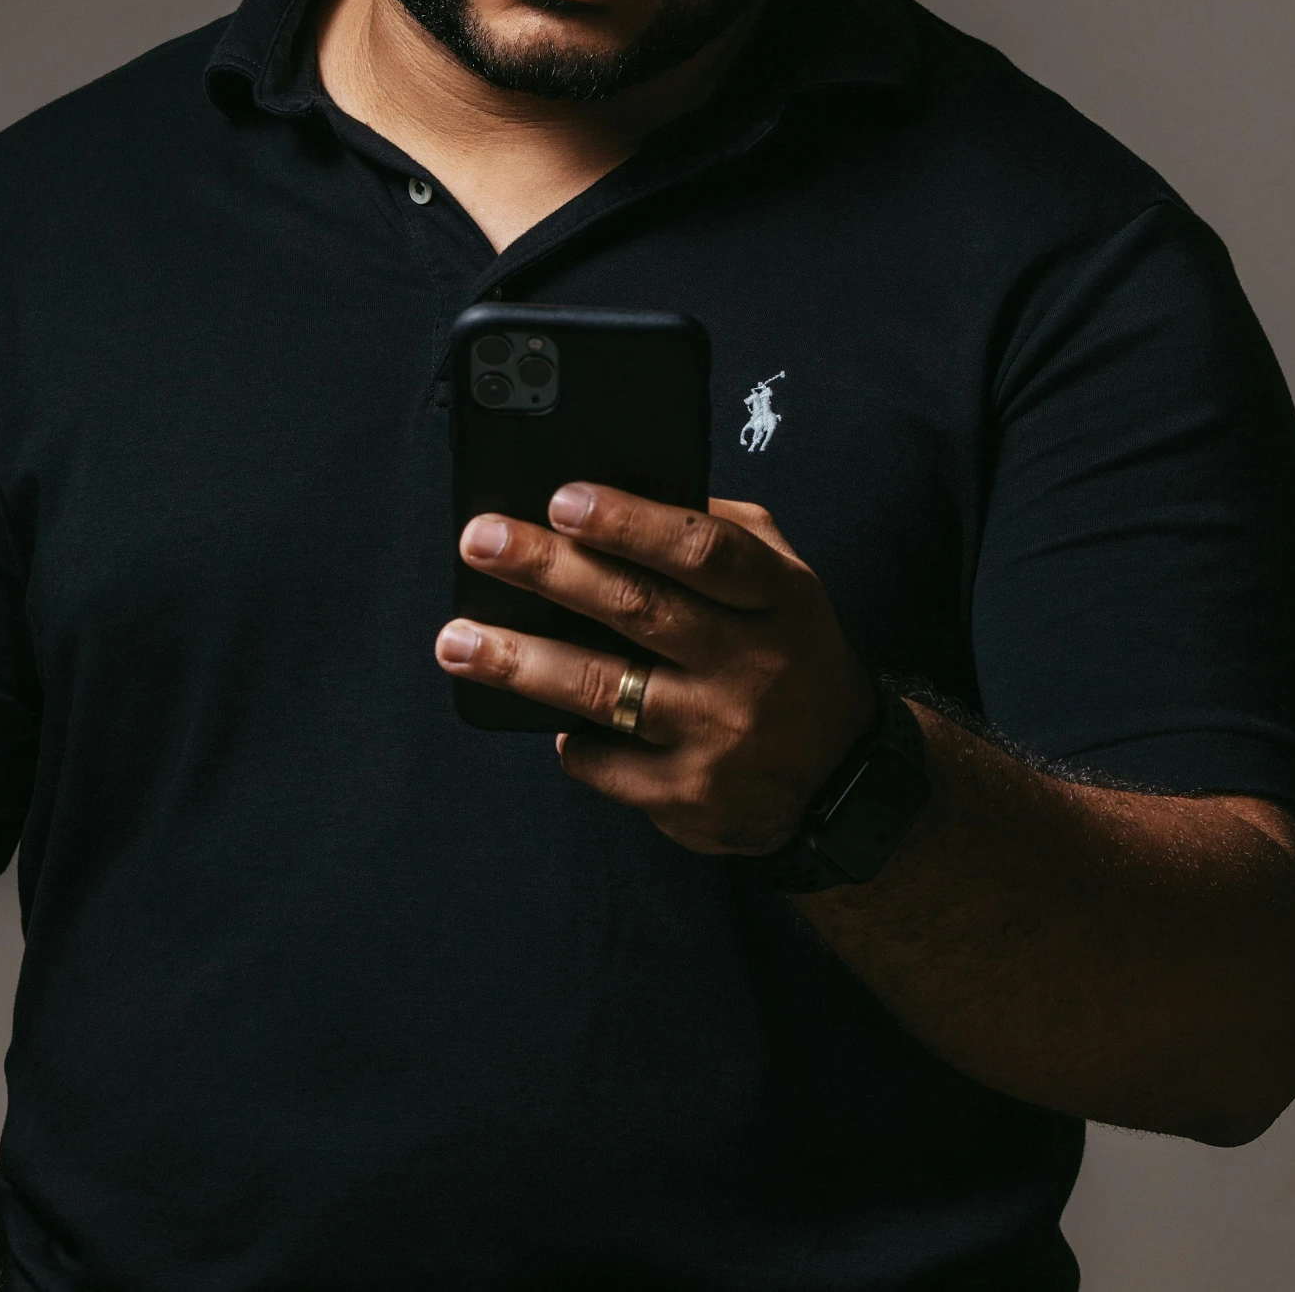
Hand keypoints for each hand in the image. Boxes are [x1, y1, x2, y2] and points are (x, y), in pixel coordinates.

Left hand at [435, 484, 874, 855]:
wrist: (838, 778)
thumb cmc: (787, 650)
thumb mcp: (783, 579)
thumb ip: (719, 531)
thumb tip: (621, 496)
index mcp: (778, 598)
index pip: (703, 551)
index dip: (631, 522)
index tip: (563, 499)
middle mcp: (751, 665)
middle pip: (638, 610)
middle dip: (548, 571)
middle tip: (480, 542)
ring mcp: (718, 736)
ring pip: (601, 690)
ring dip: (518, 662)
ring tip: (455, 639)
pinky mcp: (688, 797)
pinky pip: (601, 761)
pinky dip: (564, 736)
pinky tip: (534, 714)